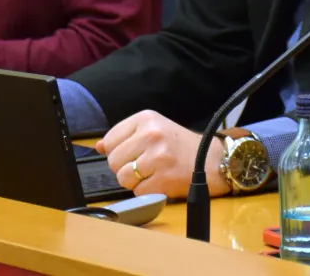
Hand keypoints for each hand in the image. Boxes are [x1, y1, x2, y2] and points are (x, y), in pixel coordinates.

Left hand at [97, 110, 228, 199]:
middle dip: (124, 168)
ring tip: (150, 175)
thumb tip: (97, 146)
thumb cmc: (180, 146)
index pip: (110, 140)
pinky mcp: (163, 178)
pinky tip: (160, 182)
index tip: (131, 154)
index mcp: (146, 118)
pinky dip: (146, 192)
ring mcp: (157, 157)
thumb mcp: (153, 130)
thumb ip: (124, 137)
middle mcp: (151, 134)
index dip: (117, 152)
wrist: (212, 161)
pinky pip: (138, 192)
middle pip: (113, 161)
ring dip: (134, 182)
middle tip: (143, 166)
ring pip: (123, 178)